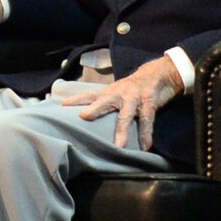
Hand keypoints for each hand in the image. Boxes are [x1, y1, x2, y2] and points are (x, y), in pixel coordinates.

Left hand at [55, 57, 182, 150]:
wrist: (158, 73)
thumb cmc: (133, 88)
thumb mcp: (117, 93)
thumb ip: (105, 104)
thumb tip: (87, 120)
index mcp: (110, 92)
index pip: (90, 95)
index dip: (77, 99)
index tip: (62, 105)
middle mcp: (120, 93)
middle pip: (105, 101)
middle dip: (95, 108)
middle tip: (83, 116)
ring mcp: (135, 97)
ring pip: (127, 115)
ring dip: (123, 131)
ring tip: (119, 146)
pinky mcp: (149, 102)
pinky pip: (147, 120)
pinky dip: (146, 134)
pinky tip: (145, 147)